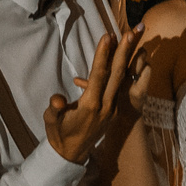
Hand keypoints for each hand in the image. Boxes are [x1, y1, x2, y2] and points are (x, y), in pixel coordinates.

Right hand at [45, 27, 137, 163]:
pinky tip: (127, 55)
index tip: (108, 36)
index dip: (103, 55)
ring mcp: (112, 107)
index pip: (98, 75)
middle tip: (131, 32)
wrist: (71, 154)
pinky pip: (120, 85)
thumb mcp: (51, 121)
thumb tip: (56, 99)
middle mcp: (105, 105)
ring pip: (121, 78)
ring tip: (134, 37)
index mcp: (90, 105)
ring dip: (128, 57)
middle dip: (124, 51)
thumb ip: (54, 109)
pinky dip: (124, 68)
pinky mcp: (113, 108)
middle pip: (117, 74)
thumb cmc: (59, 134)